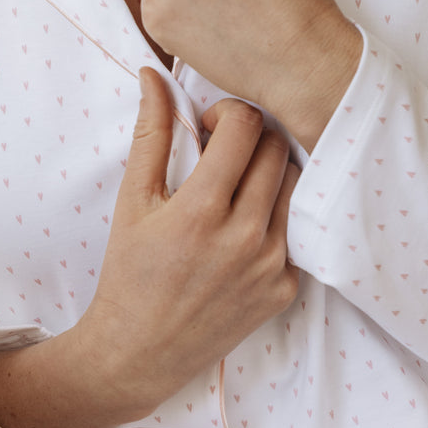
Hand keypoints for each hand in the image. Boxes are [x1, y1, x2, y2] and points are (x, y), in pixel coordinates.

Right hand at [75, 68, 299, 419]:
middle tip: (222, 155)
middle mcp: (245, 237)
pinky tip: (244, 228)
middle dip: (249, 139)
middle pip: (274, 149)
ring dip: (267, 173)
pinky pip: (296, 227)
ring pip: (294, 182)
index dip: (227, 114)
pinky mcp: (286, 289)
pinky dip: (275, 216)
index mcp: (202, 210)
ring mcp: (271, 266)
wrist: (139, 352)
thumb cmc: (130, 271)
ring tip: (235, 188)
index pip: (245, 126)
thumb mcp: (133, 199)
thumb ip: (150, 132)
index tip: (208, 129)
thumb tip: (153, 74)